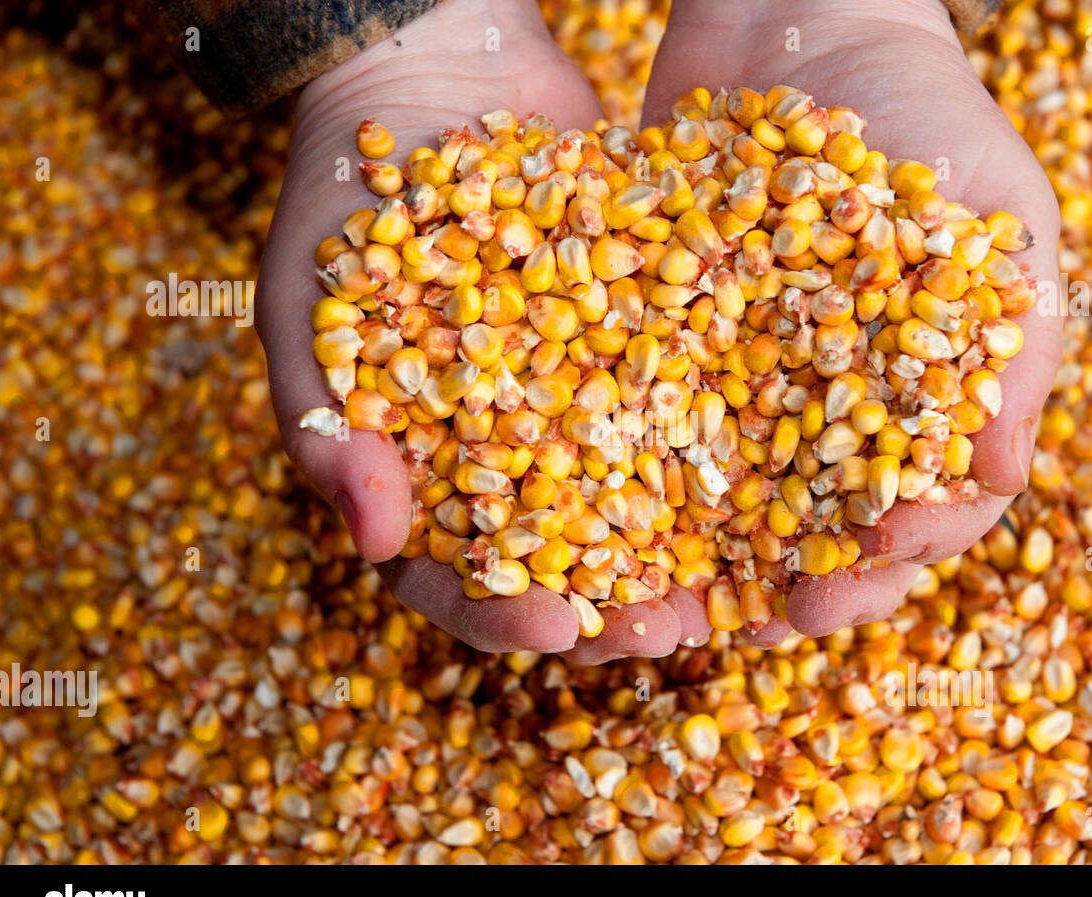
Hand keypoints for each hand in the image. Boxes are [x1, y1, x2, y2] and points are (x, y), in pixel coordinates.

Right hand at [257, 0, 710, 659]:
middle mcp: (516, 453)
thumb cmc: (344, 197)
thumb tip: (372, 545)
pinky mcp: (650, 343)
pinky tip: (782, 476)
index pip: (458, 575)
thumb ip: (329, 427)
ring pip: (644, 503)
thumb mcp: (309, 308)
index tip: (551, 629)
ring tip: (738, 588)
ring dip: (688, 553)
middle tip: (666, 633)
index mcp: (426, 472)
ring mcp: (587, 401)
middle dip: (615, 605)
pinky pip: (695, 407)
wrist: (432, 68)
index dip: (501, 611)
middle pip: (568, 560)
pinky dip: (732, 446)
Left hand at [643, 0, 1062, 642]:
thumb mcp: (995, 212)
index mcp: (931, 403)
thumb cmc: (926, 114)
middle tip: (767, 622)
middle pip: (827, 538)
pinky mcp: (671, 359)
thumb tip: (1004, 477)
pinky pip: (647, 443)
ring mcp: (752, 396)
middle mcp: (838, 418)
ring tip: (667, 616)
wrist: (802, 19)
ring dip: (704, 576)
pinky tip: (593, 530)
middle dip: (801, 590)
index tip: (862, 564)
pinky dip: (626, 493)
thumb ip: (1011, 341)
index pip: (931, 512)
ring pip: (730, 517)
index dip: (900, 554)